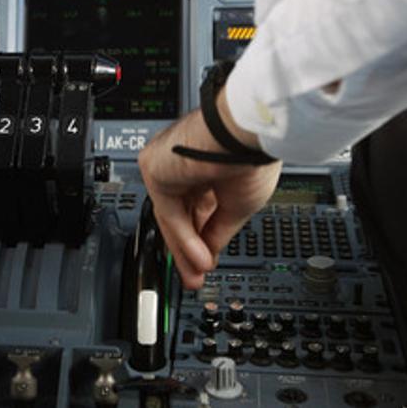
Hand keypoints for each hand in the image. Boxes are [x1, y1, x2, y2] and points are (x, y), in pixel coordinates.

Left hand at [137, 89, 280, 289]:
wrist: (244, 131)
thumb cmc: (250, 152)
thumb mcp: (239, 204)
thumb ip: (219, 230)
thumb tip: (209, 254)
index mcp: (205, 167)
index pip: (197, 210)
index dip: (203, 239)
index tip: (207, 263)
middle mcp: (182, 165)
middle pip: (180, 216)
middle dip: (190, 250)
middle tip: (196, 276)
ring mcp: (167, 166)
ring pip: (172, 217)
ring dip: (186, 250)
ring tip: (197, 275)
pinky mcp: (155, 169)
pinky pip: (169, 212)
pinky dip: (184, 238)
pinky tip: (200, 258)